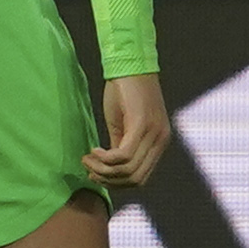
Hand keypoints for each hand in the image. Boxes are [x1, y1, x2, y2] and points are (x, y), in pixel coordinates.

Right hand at [81, 72, 172, 193]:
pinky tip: (94, 151)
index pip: (141, 178)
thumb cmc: (125, 91)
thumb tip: (110, 169)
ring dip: (103, 171)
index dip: (117, 183)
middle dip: (109, 181)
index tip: (96, 175)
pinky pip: (123, 155)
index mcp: (159, 142)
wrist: (128, 64)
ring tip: (88, 159)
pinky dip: (105, 159)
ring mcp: (153, 134)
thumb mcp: (123, 124)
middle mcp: (160, 141)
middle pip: (135, 179)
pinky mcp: (142, 125)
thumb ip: (121, 146)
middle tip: (89, 171)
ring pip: (128, 170)